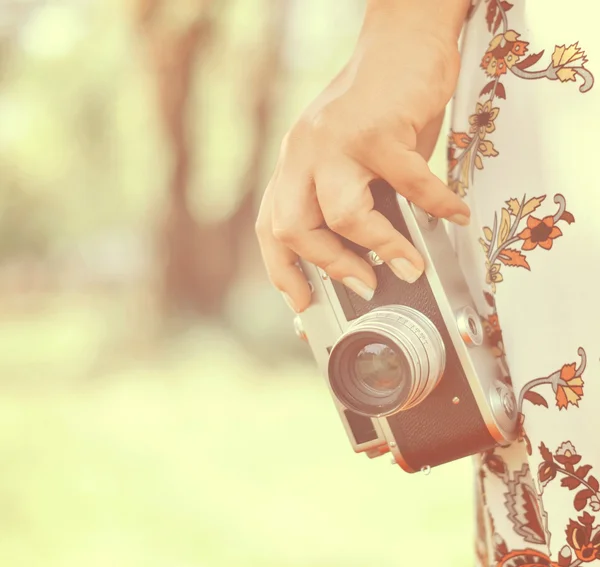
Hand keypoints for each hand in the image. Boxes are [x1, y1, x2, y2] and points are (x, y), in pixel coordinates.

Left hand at [256, 0, 469, 312]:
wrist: (401, 41)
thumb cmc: (377, 106)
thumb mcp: (348, 157)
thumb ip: (350, 199)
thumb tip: (371, 255)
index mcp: (293, 164)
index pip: (271, 227)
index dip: (283, 271)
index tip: (303, 303)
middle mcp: (303, 152)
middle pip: (295, 229)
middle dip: (330, 268)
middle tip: (363, 285)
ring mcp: (336, 140)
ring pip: (344, 215)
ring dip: (380, 249)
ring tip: (409, 266)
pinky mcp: (377, 129)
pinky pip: (409, 183)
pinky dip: (437, 206)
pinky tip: (455, 215)